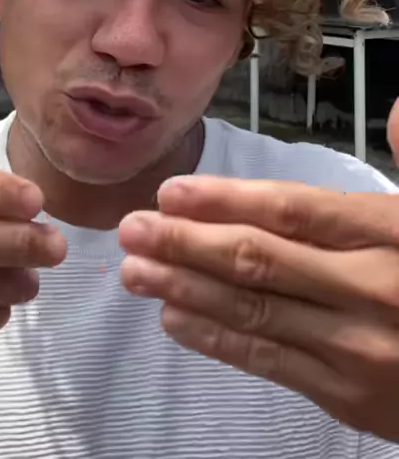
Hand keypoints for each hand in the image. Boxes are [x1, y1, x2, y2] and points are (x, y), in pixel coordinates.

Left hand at [119, 99, 398, 441]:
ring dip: (186, 290)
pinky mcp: (346, 396)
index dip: (226, 201)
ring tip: (136, 272)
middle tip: (132, 230)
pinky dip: (217, 340)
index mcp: (390, 234)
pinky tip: (176, 320)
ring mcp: (355, 348)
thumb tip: (398, 109)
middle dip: (186, 243)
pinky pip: (269, 362)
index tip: (172, 193)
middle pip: (260, 260)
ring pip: (254, 312)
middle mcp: (367, 289)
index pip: (294, 212)